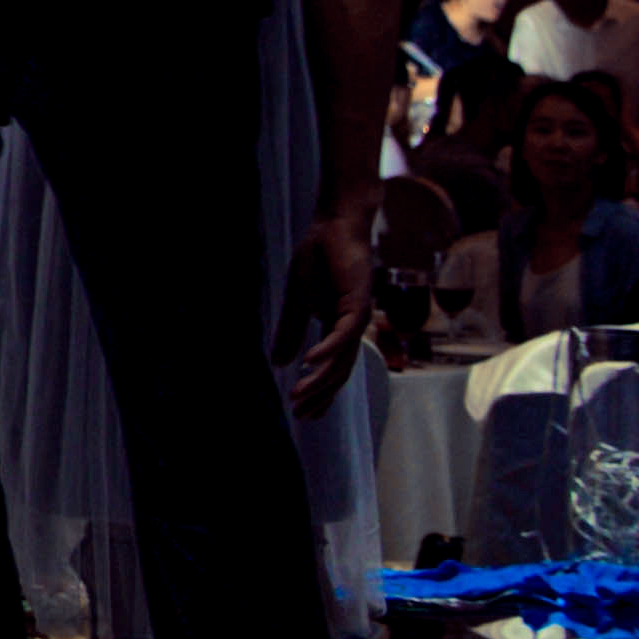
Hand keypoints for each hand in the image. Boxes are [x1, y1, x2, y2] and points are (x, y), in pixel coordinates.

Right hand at [279, 207, 379, 413]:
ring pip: (342, 358)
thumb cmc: (319, 256)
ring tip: (299, 395)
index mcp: (338, 327)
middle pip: (339, 372)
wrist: (335, 225)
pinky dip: (328, 350)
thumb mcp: (297, 299)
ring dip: (322, 379)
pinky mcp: (359, 302)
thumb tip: (279, 363)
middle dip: (319, 395)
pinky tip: (310, 363)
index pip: (332, 369)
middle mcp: (352, 327)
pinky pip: (344, 334)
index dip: (318, 391)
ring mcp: (358, 317)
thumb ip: (290, 331)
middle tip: (299, 414)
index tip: (301, 412)